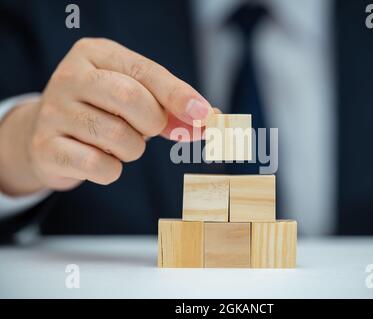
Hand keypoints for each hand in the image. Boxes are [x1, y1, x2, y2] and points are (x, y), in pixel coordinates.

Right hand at [0, 38, 212, 195]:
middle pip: (129, 97)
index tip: (204, 115)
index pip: (145, 71)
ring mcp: (53, 112)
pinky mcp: (45, 147)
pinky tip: (101, 160)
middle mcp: (69, 76)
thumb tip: (208, 121)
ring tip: (119, 143)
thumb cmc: (103, 111)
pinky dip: (111, 170)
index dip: (178, 95)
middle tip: (149, 128)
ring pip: (117, 136)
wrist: (49, 134)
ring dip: (132, 149)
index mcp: (95, 54)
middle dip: (152, 121)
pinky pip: (97, 165)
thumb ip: (171, 108)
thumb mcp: (136, 98)